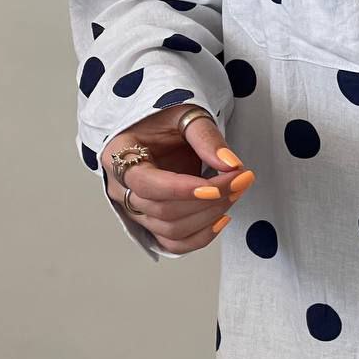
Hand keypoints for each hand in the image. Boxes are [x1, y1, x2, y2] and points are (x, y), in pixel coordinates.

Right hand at [100, 104, 254, 253]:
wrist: (161, 127)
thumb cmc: (165, 118)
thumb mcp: (185, 115)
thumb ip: (206, 138)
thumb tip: (231, 164)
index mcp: (118, 155)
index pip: (145, 184)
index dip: (182, 189)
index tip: (216, 187)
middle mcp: (121, 188)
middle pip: (162, 210)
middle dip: (207, 199)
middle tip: (240, 179)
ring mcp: (135, 209)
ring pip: (170, 229)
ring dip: (209, 216)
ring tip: (236, 191)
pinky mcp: (153, 222)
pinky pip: (173, 243)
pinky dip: (200, 237)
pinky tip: (222, 218)